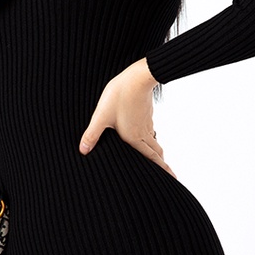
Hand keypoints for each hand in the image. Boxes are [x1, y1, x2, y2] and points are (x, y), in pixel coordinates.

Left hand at [79, 59, 175, 177]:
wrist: (138, 76)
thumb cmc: (119, 95)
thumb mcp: (101, 116)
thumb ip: (92, 134)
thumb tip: (83, 150)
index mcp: (133, 138)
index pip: (150, 158)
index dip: (161, 169)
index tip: (172, 178)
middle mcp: (143, 133)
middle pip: (156, 152)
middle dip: (163, 164)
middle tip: (171, 174)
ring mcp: (146, 122)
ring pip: (154, 141)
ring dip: (158, 152)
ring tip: (159, 158)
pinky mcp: (146, 113)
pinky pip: (151, 130)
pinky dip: (152, 138)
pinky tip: (148, 136)